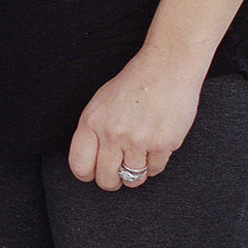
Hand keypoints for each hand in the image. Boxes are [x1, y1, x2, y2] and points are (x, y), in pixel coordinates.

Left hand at [68, 49, 207, 192]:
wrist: (167, 67)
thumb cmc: (134, 84)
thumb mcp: (102, 102)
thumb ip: (94, 131)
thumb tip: (91, 163)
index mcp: (92, 121)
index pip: (80, 166)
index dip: (88, 173)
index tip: (96, 171)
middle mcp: (112, 133)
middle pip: (106, 179)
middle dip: (112, 180)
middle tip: (119, 171)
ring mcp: (138, 140)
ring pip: (132, 179)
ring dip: (135, 173)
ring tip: (138, 156)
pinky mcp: (162, 144)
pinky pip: (154, 170)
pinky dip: (154, 163)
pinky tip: (155, 145)